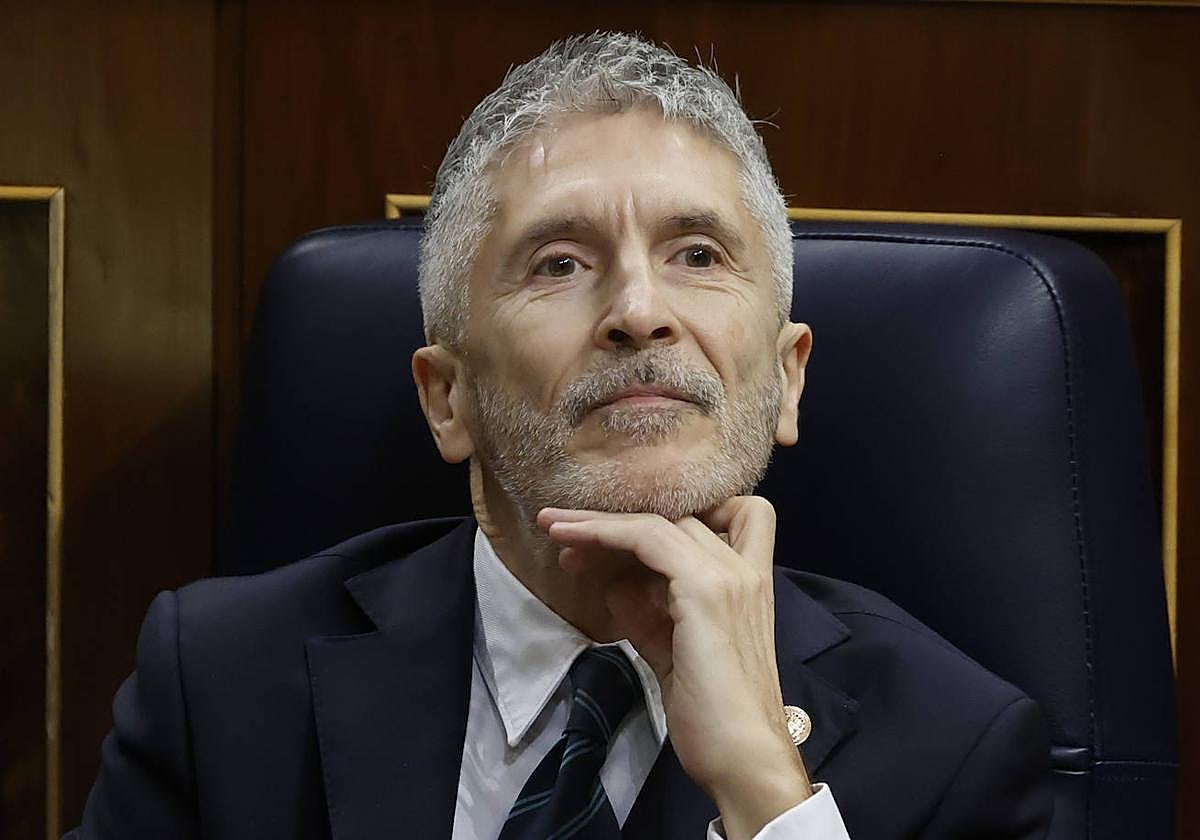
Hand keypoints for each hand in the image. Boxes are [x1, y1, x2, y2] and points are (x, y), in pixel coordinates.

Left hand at [537, 496, 811, 838]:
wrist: (744, 760)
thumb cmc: (715, 720)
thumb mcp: (674, 654)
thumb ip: (650, 617)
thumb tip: (615, 588)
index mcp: (749, 584)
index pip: (729, 516)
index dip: (678, 514)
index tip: (620, 536)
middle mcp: (745, 570)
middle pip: (677, 516)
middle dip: (617, 521)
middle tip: (568, 535)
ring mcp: (728, 576)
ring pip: (656, 522)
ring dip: (599, 522)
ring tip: (554, 529)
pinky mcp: (704, 590)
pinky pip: (647, 539)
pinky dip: (604, 533)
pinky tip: (570, 542)